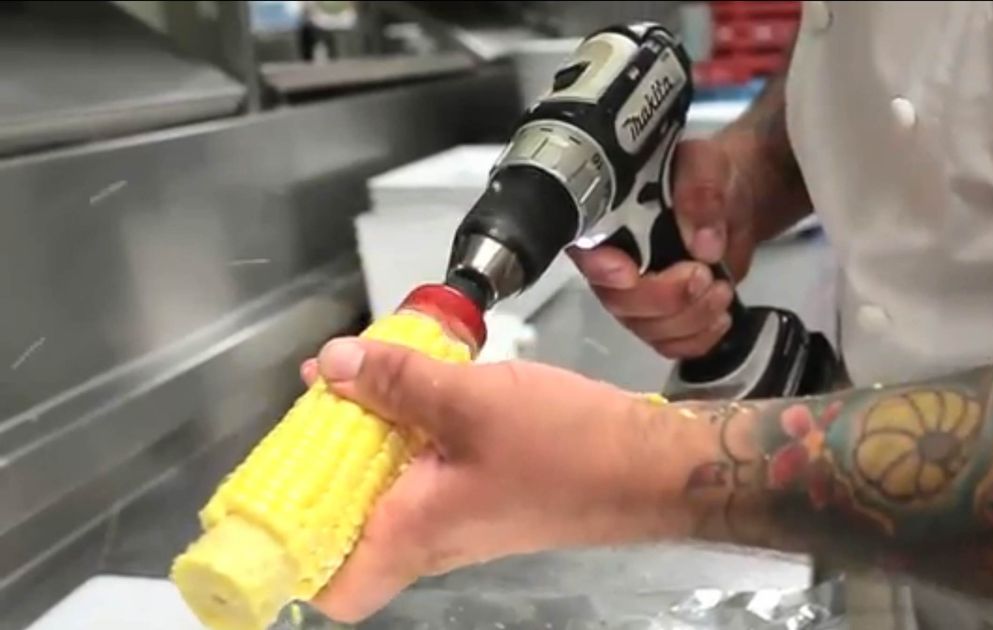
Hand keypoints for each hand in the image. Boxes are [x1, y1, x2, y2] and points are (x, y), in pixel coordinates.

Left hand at [298, 338, 695, 622]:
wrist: (650, 466)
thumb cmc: (562, 446)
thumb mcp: (469, 400)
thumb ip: (397, 381)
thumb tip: (329, 364)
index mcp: (414, 533)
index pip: (335, 592)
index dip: (294, 562)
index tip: (272, 504)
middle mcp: (432, 542)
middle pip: (352, 534)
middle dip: (323, 476)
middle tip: (315, 414)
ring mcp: (464, 524)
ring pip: (391, 501)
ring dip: (369, 449)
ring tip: (358, 389)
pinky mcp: (489, 499)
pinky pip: (427, 481)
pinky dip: (410, 442)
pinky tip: (418, 393)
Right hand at [568, 138, 758, 359]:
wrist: (733, 201)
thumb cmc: (707, 178)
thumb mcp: (706, 168)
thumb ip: (701, 195)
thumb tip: (703, 243)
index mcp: (608, 218)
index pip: (587, 252)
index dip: (603, 270)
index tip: (630, 272)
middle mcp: (613, 262)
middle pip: (619, 302)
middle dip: (666, 297)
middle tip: (703, 275)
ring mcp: (637, 295)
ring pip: (648, 329)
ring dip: (691, 317)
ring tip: (721, 289)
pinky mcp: (662, 318)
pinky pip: (671, 345)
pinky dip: (699, 338)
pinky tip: (719, 316)